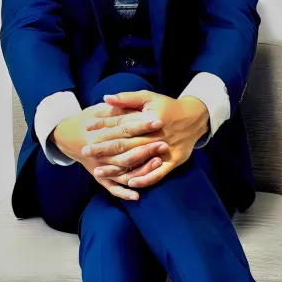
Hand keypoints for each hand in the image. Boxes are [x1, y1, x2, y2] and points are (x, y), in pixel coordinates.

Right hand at [52, 103, 166, 199]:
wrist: (67, 136)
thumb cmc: (88, 120)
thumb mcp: (98, 109)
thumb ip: (111, 107)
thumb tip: (111, 98)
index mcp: (100, 133)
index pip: (123, 128)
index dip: (141, 125)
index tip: (157, 121)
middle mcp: (100, 152)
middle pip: (125, 151)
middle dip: (146, 148)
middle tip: (164, 144)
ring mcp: (101, 166)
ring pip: (122, 171)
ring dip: (141, 169)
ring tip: (158, 163)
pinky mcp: (101, 178)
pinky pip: (113, 188)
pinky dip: (124, 193)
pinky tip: (137, 195)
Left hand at [83, 91, 208, 188]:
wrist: (195, 118)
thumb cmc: (168, 107)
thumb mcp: (149, 97)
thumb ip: (127, 98)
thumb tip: (106, 99)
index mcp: (148, 119)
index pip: (121, 123)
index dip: (103, 126)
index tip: (87, 127)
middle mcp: (155, 136)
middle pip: (125, 144)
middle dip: (103, 149)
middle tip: (85, 152)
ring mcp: (164, 150)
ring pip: (137, 161)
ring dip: (117, 168)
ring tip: (99, 172)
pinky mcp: (173, 161)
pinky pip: (158, 174)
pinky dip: (144, 179)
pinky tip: (129, 184)